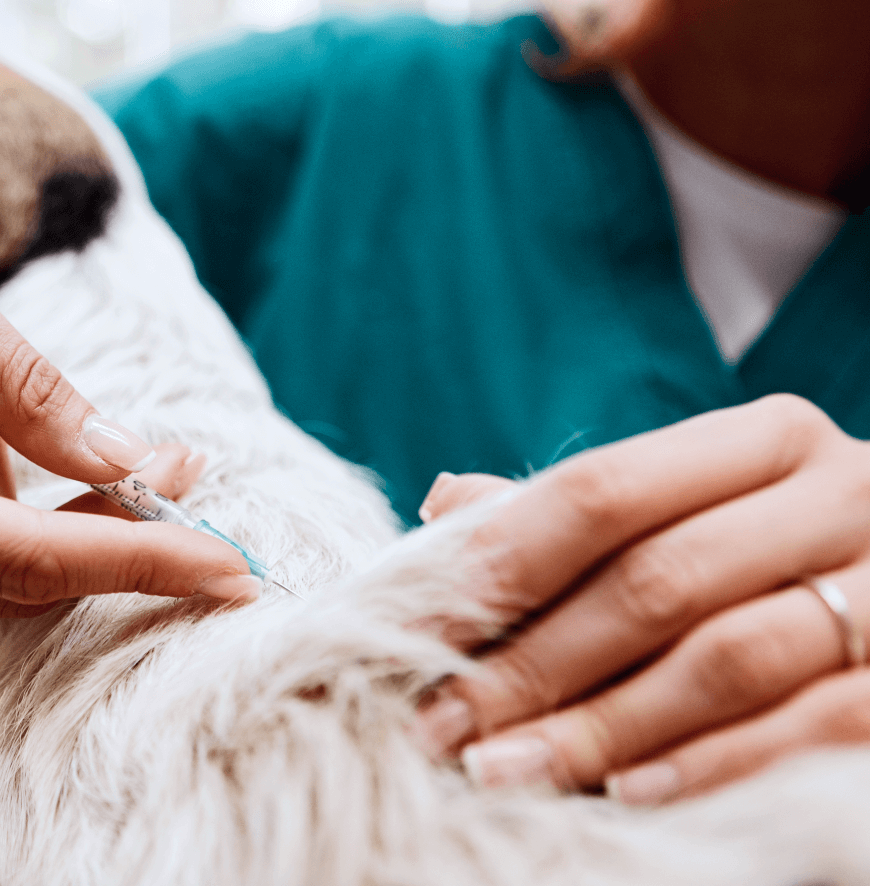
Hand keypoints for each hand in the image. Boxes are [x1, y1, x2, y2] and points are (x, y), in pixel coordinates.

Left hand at [414, 395, 869, 803]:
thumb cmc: (773, 561)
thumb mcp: (688, 514)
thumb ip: (576, 514)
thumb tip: (445, 503)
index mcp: (764, 442)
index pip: (604, 489)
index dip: (498, 562)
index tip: (410, 630)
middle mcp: (842, 496)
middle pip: (656, 579)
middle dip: (530, 662)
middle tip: (439, 727)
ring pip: (728, 658)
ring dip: (600, 724)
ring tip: (501, 769)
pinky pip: (814, 727)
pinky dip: (711, 763)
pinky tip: (624, 793)